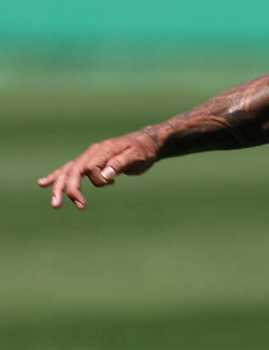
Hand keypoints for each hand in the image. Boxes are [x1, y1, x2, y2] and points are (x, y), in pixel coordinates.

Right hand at [38, 130, 159, 209]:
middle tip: (78, 205)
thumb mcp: (136, 157)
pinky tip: (43, 183)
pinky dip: (57, 177)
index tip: (111, 182)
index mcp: (102, 150)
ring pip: (68, 172)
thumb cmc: (142, 151)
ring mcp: (88, 158)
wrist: (144, 143)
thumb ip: (120, 164)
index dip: (97, 178)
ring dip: (60, 187)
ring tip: (55, 204)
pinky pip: (70, 170)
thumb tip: (106, 174)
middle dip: (70, 189)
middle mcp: (91, 153)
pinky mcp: (89, 163)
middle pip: (73, 170)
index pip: (91, 167)